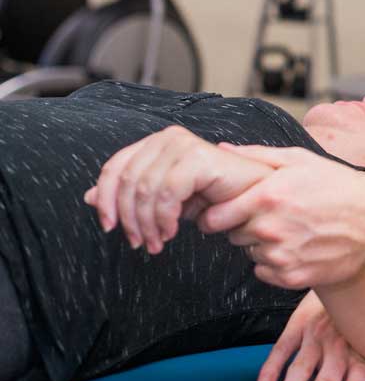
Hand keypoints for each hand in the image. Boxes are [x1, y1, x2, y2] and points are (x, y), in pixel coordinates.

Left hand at [83, 125, 272, 253]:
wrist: (259, 198)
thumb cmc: (221, 197)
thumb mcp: (168, 198)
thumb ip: (132, 194)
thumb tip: (89, 197)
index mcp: (158, 143)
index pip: (114, 167)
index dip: (105, 199)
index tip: (109, 227)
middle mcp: (168, 138)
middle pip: (126, 179)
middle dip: (128, 218)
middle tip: (139, 243)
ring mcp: (184, 145)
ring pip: (143, 188)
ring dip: (147, 223)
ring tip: (157, 242)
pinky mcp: (199, 158)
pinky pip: (166, 192)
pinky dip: (164, 216)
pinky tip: (173, 231)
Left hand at [200, 144, 364, 288]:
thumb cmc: (340, 186)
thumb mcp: (300, 160)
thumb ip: (257, 155)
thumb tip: (222, 150)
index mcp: (267, 197)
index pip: (215, 217)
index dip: (218, 213)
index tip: (228, 211)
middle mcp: (270, 229)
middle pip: (232, 235)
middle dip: (245, 226)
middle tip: (273, 216)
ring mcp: (281, 256)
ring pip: (251, 253)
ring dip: (262, 244)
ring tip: (291, 230)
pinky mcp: (292, 277)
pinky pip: (264, 272)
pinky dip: (275, 263)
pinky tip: (297, 247)